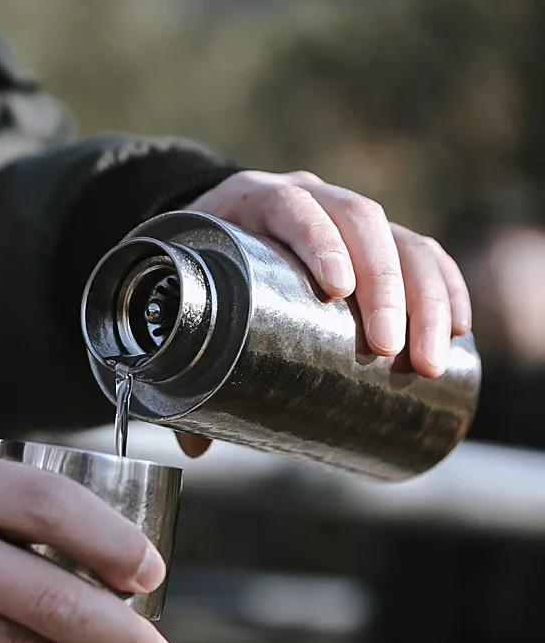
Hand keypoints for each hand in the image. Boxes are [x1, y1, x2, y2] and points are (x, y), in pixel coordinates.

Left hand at [175, 169, 472, 458]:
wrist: (222, 230)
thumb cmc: (203, 272)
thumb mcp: (186, 300)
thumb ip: (184, 365)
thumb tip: (194, 446)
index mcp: (253, 201)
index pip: (293, 207)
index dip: (319, 241)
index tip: (338, 291)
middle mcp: (308, 197)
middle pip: (361, 222)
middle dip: (385, 287)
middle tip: (388, 349)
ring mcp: (347, 215)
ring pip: (403, 240)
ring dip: (427, 297)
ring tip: (430, 360)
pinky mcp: (378, 239)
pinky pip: (425, 251)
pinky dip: (447, 286)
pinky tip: (459, 327)